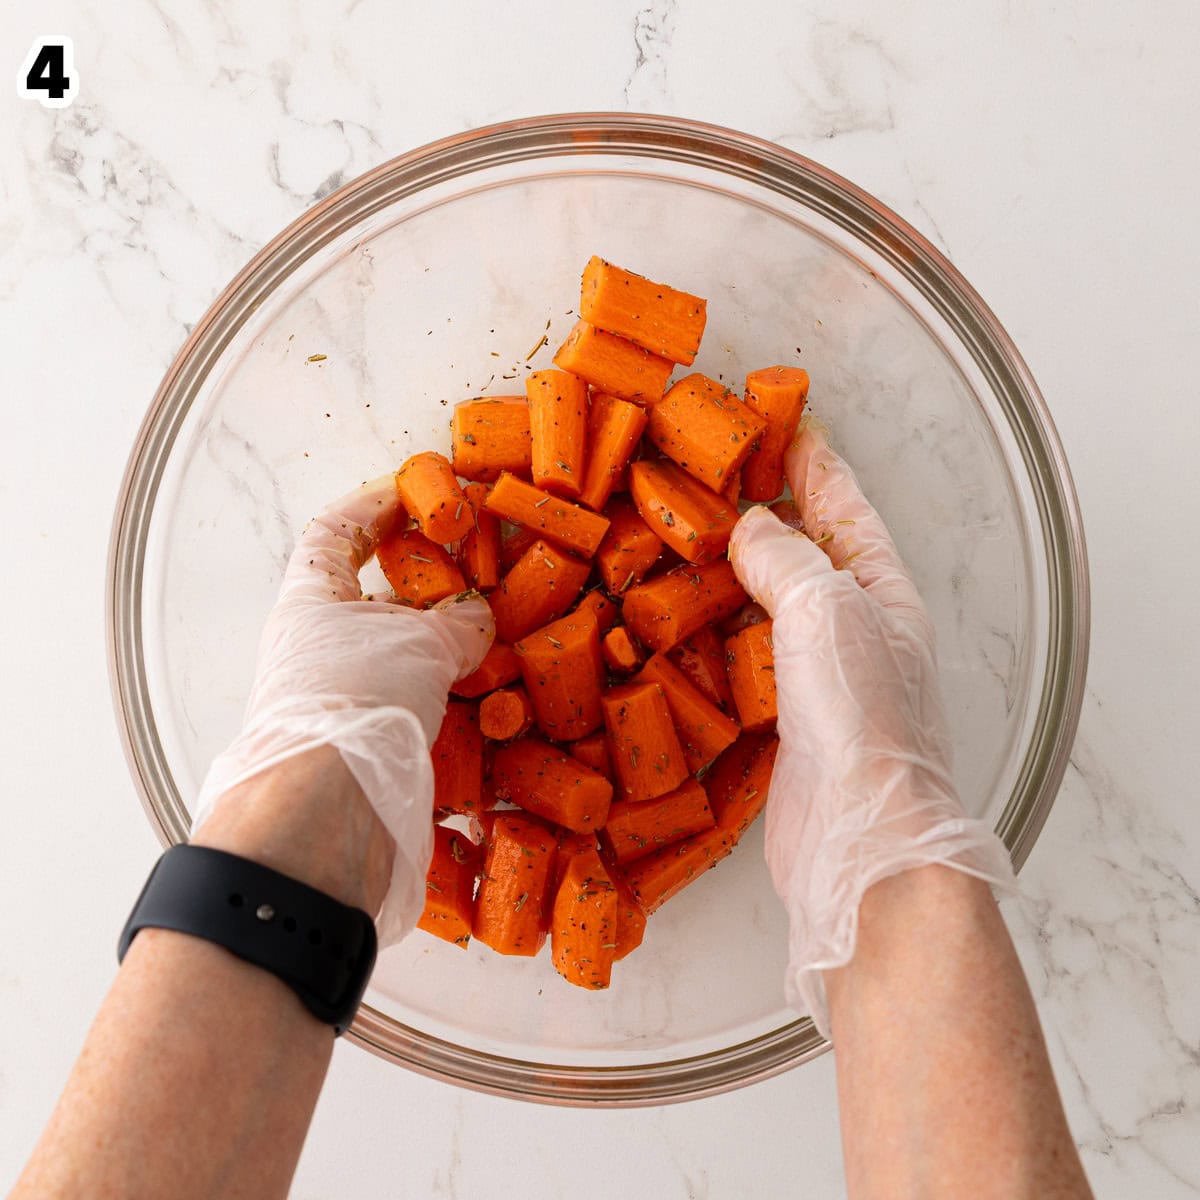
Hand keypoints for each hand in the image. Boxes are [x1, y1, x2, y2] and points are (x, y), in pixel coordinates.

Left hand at [192, 475, 493, 943]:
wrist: (325, 815)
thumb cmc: (353, 700)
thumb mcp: (417, 641)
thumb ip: (457, 622)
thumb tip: (479, 616)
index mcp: (312, 603)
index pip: (334, 533)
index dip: (374, 506)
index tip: (414, 491)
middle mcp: (321, 650)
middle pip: (376, 601)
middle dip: (428, 589)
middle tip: (478, 574)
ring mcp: (345, 701)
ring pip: (404, 661)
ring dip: (451, 651)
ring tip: (502, 640)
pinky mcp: (370, 748)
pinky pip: (420, 713)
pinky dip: (458, 705)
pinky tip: (498, 703)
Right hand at [728, 422, 1014, 1034]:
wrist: (862, 841)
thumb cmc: (865, 721)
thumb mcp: (827, 611)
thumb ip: (786, 558)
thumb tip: (747, 526)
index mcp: (881, 590)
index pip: (843, 505)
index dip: (810, 460)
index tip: (779, 420)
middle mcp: (854, 629)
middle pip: (802, 551)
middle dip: (759, 511)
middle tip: (706, 475)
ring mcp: (818, 678)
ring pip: (763, 606)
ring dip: (724, 573)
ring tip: (678, 539)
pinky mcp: (780, 724)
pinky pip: (739, 660)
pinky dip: (708, 635)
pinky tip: (674, 623)